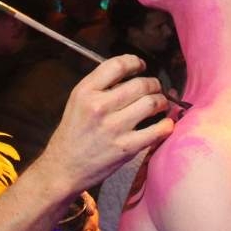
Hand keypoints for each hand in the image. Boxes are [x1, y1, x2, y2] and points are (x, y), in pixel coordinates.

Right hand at [37, 54, 174, 193]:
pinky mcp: (126, 147)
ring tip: (161, 104)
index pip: (117, 64)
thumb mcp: (77, 102)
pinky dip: (166, 125)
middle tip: (155, 89)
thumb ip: (100, 87)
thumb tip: (131, 75)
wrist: (64, 167)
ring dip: (162, 101)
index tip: (141, 66)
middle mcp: (99, 107)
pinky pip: (157, 130)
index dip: (135, 62)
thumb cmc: (73, 133)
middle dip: (153, 84)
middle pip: (140, 84)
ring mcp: (114, 128)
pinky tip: (166, 124)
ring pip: (151, 103)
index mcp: (85, 91)